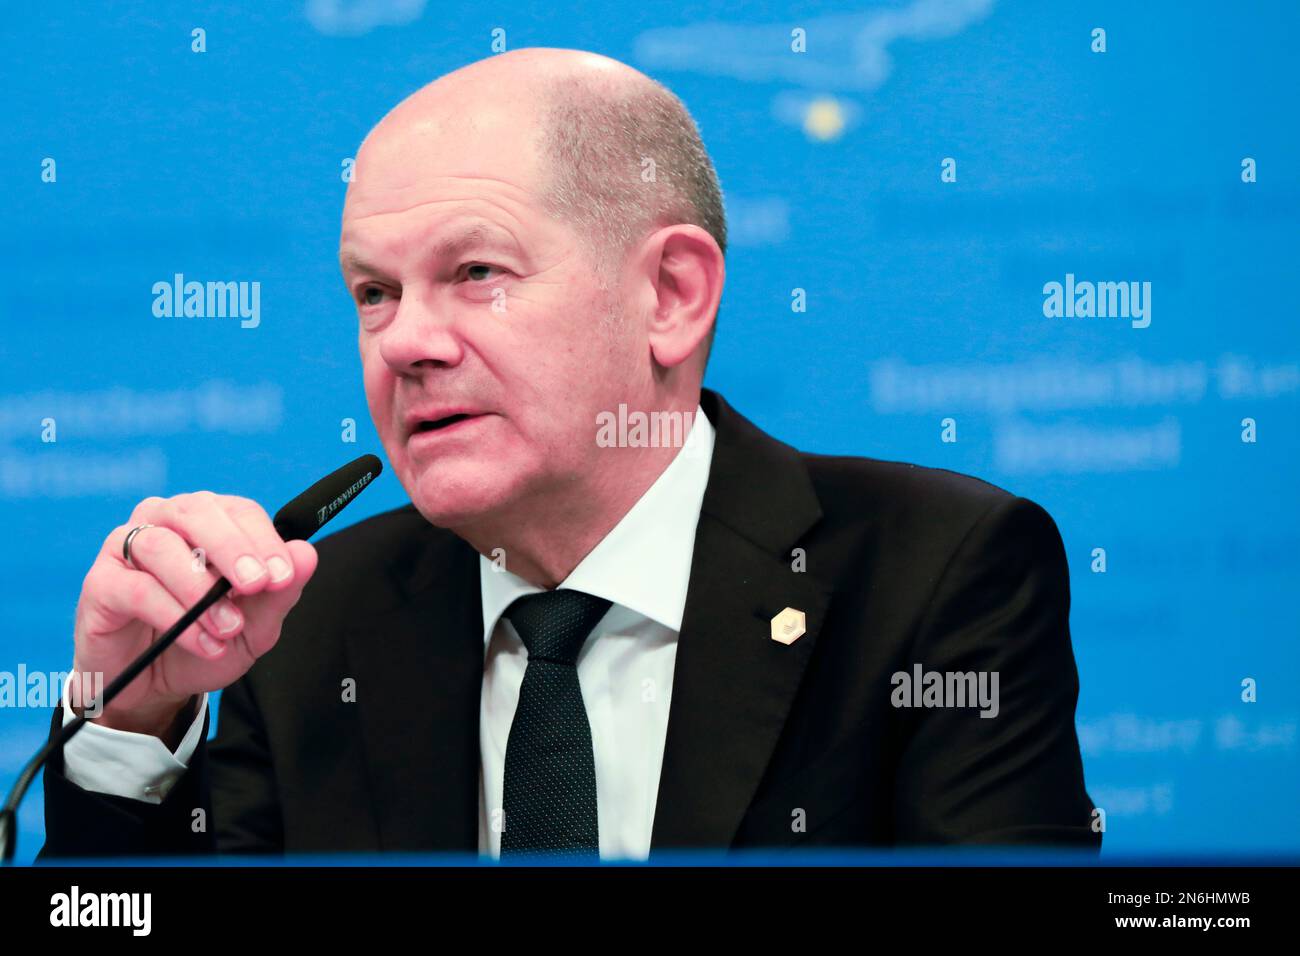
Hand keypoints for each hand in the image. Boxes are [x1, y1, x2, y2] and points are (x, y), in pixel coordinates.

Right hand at [70, 492, 318, 737]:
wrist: (155, 686)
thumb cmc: (205, 640)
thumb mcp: (254, 625)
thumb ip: (280, 592)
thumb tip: (306, 553)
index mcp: (208, 521)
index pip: (239, 511)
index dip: (264, 540)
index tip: (283, 576)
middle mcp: (165, 522)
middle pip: (198, 512)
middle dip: (233, 548)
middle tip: (257, 586)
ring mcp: (127, 548)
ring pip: (162, 546)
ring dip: (201, 589)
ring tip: (228, 627)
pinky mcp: (101, 583)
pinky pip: (137, 588)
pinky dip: (175, 615)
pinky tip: (203, 641)